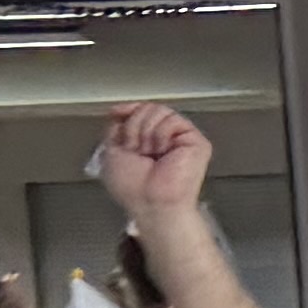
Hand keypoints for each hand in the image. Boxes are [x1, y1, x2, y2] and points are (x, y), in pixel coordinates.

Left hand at [91, 102, 214, 218]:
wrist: (150, 200)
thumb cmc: (132, 187)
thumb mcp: (111, 150)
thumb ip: (116, 126)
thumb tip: (121, 107)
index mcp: (147, 139)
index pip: (138, 110)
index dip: (127, 111)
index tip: (117, 115)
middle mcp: (165, 137)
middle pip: (147, 107)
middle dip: (134, 126)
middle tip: (137, 149)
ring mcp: (181, 138)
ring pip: (159, 110)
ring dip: (145, 132)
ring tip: (150, 152)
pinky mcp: (196, 141)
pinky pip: (173, 119)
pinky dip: (161, 134)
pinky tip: (162, 151)